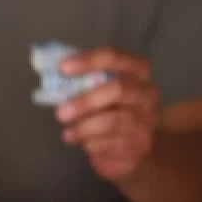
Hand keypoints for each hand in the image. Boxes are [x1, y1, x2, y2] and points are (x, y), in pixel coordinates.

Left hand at [55, 47, 159, 182]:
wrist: (139, 143)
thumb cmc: (114, 109)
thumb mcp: (103, 89)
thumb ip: (84, 81)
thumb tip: (54, 76)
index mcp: (137, 70)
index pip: (114, 57)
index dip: (88, 61)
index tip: (63, 68)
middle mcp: (148, 92)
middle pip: (118, 89)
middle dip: (85, 101)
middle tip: (60, 113)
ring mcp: (147, 119)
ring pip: (112, 121)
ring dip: (84, 128)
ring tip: (68, 134)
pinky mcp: (142, 144)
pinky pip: (111, 143)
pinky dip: (92, 145)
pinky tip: (86, 143)